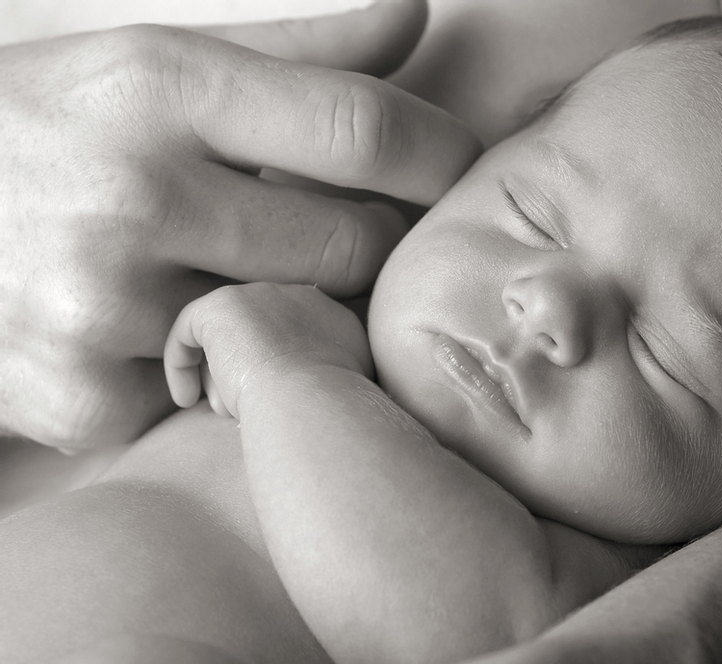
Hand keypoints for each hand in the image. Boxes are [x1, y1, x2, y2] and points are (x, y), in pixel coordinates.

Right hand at [0, 0, 480, 449]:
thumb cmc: (49, 128)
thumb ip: (299, 53)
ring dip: (302, 312)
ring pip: (298, 330)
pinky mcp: (84, 399)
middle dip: (378, 243)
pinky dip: (219, 372)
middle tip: (351, 231)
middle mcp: (131, 197)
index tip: (464, 171)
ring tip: (242, 278)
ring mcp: (102, 311)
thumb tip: (413, 15)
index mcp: (158, 89)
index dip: (441, 156)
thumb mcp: (156, 64)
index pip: (361, 130)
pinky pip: (220, 396)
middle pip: (354, 245)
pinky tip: (172, 335)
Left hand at [164, 282, 371, 418]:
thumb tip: (294, 393)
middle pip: (260, 337)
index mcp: (335, 320)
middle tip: (242, 412)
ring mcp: (260, 296)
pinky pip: (189, 331)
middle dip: (249, 375)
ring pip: (227, 337)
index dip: (276, 374)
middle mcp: (300, 298)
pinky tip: (186, 399)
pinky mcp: (222, 305)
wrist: (311, 400)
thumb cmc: (327, 414)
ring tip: (226, 412)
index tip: (267, 406)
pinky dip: (182, 365)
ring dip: (221, 378)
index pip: (294, 341)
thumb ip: (321, 381)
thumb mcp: (339, 395)